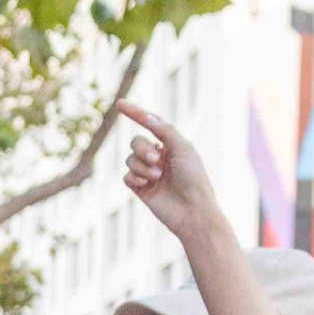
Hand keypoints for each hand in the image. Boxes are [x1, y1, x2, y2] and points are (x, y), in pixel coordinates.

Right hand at [118, 103, 221, 232]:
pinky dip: (135, 178)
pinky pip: (126, 177)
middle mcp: (158, 157)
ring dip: (141, 167)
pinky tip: (147, 186)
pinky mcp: (140, 189)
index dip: (135, 113)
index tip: (119, 104)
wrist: (192, 210)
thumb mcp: (182, 148)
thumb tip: (146, 116)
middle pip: (136, 142)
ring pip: (129, 160)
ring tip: (156, 177)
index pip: (150, 124)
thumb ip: (164, 130)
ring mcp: (148, 173)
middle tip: (156, 160)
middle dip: (142, 149)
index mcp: (171, 144)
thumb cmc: (193, 177)